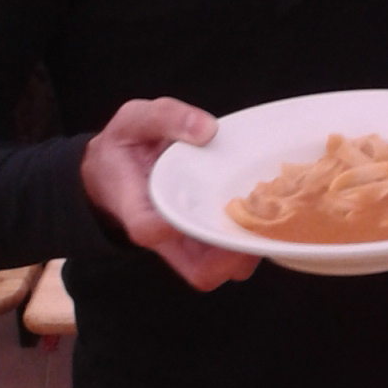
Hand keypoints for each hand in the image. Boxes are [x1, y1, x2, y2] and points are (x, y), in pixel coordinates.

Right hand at [80, 98, 260, 291]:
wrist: (114, 171)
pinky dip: (251, 241)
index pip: (150, 229)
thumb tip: (207, 129)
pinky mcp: (202, 244)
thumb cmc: (125, 146)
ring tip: (273, 216)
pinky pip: (229, 258)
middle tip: (263, 221)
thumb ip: (167, 117)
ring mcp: (185, 245)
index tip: (208, 207)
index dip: (180, 228)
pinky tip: (269, 211)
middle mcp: (163, 236)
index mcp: (135, 205)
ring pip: (220, 270)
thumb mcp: (135, 119)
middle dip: (234, 256)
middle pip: (199, 270)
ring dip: (248, 251)